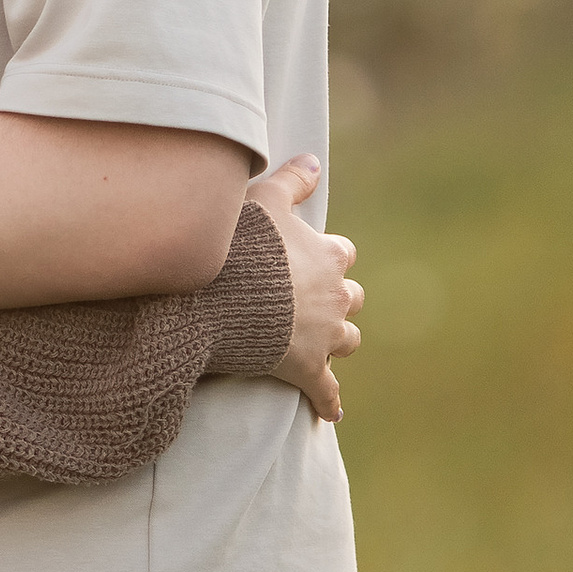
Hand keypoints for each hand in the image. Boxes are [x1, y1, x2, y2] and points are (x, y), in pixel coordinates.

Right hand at [246, 154, 362, 422]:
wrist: (220, 297)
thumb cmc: (241, 244)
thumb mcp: (263, 198)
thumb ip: (292, 179)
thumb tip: (314, 159)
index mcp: (326, 256)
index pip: (340, 252)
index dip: (326, 254)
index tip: (307, 257)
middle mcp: (334, 296)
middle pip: (352, 298)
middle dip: (338, 298)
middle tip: (315, 301)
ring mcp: (323, 336)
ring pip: (347, 340)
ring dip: (337, 340)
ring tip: (322, 345)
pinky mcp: (306, 369)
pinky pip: (326, 392)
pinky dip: (328, 401)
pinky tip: (330, 412)